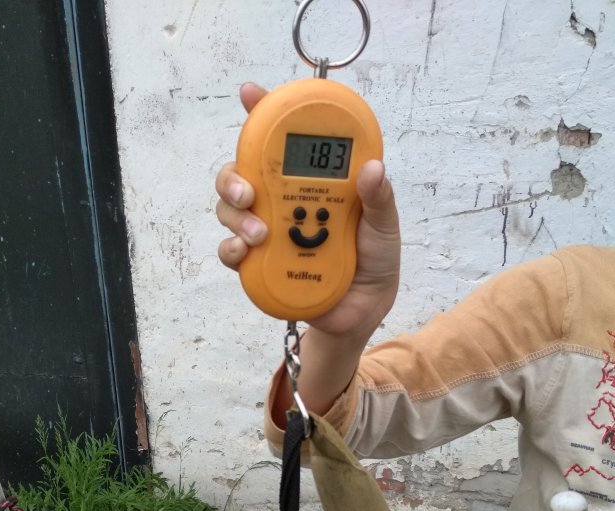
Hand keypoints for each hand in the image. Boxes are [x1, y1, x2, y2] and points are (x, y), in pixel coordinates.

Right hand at [215, 83, 401, 340]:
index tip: (249, 94)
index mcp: (310, 181)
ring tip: (258, 236)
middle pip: (240, 173)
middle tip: (249, 192)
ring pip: (230, 210)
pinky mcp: (258, 265)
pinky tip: (243, 254)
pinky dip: (231, 251)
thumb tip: (373, 169)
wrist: (363, 311)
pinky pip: (231, 253)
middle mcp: (282, 200)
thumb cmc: (374, 260)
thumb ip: (379, 198)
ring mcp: (267, 232)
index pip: (283, 141)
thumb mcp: (384, 225)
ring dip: (235, 217)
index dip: (262, 112)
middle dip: (233, 177)